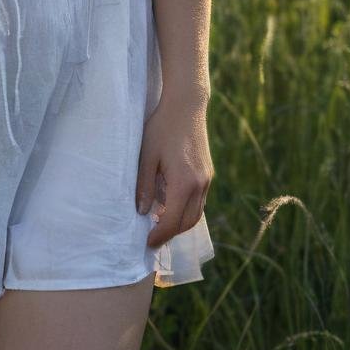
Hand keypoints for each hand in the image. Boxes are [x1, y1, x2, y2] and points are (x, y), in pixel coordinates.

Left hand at [135, 94, 213, 250]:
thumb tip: (141, 212)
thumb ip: (144, 185)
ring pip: (196, 213)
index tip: (146, 243)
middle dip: (170, 234)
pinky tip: (171, 205)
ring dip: (179, 223)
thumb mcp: (147, 155)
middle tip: (152, 239)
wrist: (187, 105)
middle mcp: (200, 184)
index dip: (159, 235)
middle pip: (187, 222)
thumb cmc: (163, 127)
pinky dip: (186, 210)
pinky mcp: (208, 173)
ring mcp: (206, 179)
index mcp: (184, 183)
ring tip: (159, 224)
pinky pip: (199, 201)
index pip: (172, 221)